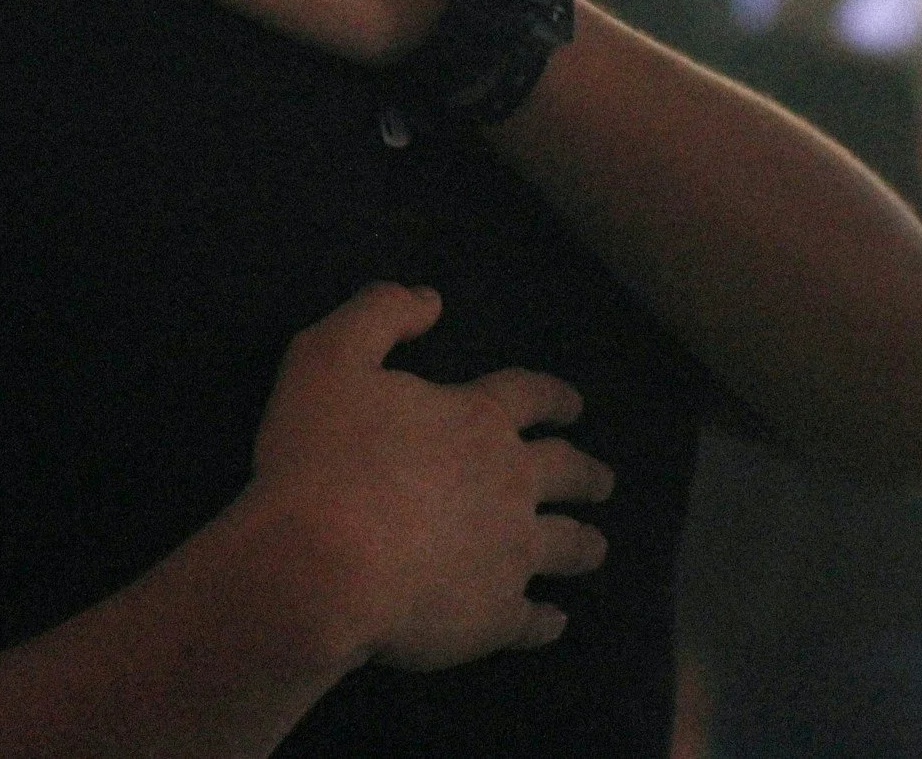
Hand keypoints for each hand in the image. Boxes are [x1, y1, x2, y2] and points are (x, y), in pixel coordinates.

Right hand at [244, 283, 612, 673]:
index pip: (531, 397)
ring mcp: (509, 555)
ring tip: (596, 546)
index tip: (574, 406)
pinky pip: (534, 622)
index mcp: (477, 420)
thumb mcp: (329, 355)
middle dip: (586, 473)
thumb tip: (430, 299)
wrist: (320, 565)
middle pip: (566, 472)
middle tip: (603, 480)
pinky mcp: (494, 618)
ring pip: (566, 546)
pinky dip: (549, 622)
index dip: (554, 397)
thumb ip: (381, 314)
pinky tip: (555, 622)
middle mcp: (510, 484)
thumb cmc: (318, 457)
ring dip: (584, 543)